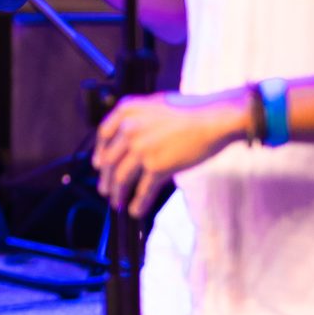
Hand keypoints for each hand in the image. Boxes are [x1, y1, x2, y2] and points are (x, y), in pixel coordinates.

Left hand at [93, 91, 247, 217]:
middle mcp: (129, 130)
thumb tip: (129, 133)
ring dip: (118, 194)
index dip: (100, 153)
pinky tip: (136, 211)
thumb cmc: (192, 110)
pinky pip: (143, 190)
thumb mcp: (157, 103)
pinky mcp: (157, 167)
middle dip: (106, 179)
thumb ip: (139, 117)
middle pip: (109, 161)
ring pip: (121, 178)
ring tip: (118, 203)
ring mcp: (141, 149)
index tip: (99, 165)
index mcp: (127, 111)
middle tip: (106, 190)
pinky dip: (138, 203)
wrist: (214, 119)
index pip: (104, 135)